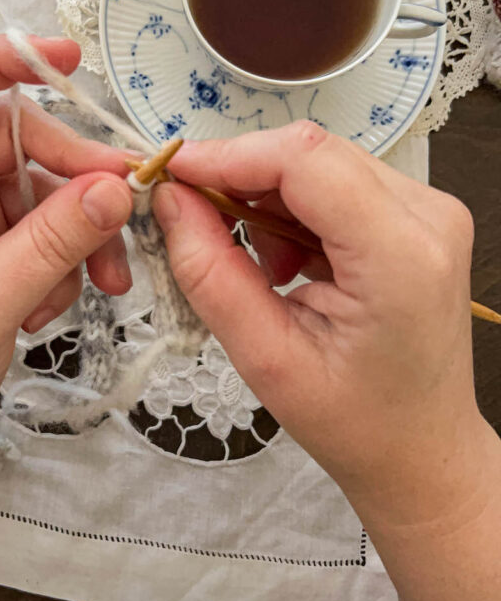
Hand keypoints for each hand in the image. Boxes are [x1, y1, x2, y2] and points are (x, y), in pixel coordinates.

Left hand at [0, 35, 133, 472]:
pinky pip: (51, 233)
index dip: (0, 58)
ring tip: (103, 287)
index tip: (68, 60)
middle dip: (77, 178)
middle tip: (126, 213)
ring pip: (47, 192)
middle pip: (19, 142)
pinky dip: (70, 266)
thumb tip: (115, 189)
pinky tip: (52, 313)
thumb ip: (48, 247)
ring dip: (83, 235)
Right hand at [153, 121, 492, 526]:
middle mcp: (428, 218)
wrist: (421, 448)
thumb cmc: (356, 422)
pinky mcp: (420, 215)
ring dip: (269, 197)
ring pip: (321, 162)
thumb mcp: (265, 358)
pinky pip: (338, 182)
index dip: (229, 156)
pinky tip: (289, 263)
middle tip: (194, 218)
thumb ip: (211, 273)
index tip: (172, 174)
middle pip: (311, 153)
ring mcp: (431, 211)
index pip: (305, 161)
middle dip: (241, 175)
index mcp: (400, 258)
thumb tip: (170, 201)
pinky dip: (295, 209)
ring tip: (261, 267)